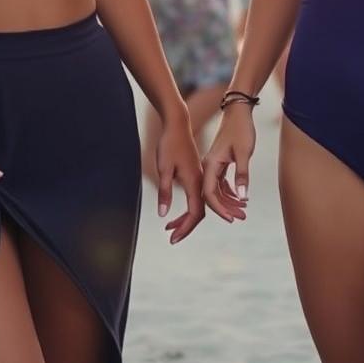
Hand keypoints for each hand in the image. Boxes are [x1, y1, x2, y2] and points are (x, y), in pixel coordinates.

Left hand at [154, 111, 204, 244]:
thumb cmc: (170, 144)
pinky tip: (177, 209)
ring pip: (197, 204)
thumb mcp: (163, 168)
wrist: (177, 124)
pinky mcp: (195, 172)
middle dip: (186, 226)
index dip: (185, 228)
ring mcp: (198, 176)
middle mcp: (200, 181)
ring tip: (171, 227)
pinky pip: (195, 195)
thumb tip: (163, 214)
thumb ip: (165, 192)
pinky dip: (187, 207)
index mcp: (195, 182)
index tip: (174, 238)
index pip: (194, 213)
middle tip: (172, 237)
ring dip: (186, 218)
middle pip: (198, 212)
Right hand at [202, 103, 254, 222]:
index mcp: (211, 164)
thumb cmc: (241, 129)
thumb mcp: (244, 152)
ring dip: (228, 203)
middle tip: (240, 218)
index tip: (231, 219)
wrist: (238, 112)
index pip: (210, 194)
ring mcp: (213, 165)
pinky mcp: (219, 163)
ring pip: (217, 191)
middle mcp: (208, 166)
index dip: (219, 209)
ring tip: (243, 213)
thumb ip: (242, 175)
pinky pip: (221, 184)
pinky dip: (229, 193)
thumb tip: (242, 198)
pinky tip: (240, 199)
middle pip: (211, 195)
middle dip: (223, 209)